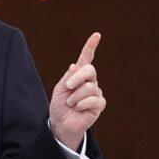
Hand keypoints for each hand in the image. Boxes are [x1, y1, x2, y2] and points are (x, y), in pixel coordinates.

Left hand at [49, 32, 105, 150]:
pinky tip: (78, 108)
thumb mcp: (60, 88)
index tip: (97, 35)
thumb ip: (68, 77)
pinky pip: (94, 100)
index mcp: (79, 75)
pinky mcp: (99, 104)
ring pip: (90, 87)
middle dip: (77, 78)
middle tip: (67, 87)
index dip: (91, 46)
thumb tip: (75, 65)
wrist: (61, 123)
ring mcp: (96, 92)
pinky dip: (82, 104)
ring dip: (75, 96)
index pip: (87, 58)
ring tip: (70, 103)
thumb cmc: (59, 104)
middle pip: (90, 70)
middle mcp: (90, 81)